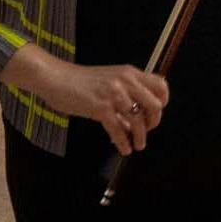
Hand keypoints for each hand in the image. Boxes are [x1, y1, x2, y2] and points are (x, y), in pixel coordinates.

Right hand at [0, 44, 168, 156]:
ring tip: (138, 145)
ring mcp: (114, 94)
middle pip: (155, 104)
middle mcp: (126, 81)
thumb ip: (125, 95)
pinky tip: (123, 148)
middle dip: (154, 121)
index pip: (160, 84)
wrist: (57, 78)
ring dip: (140, 136)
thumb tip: (133, 122)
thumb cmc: (80, 81)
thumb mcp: (109, 81)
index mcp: (130, 73)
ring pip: (138, 120)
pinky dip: (123, 142)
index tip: (156, 113)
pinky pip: (118, 129)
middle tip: (148, 130)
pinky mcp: (100, 108)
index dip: (163, 101)